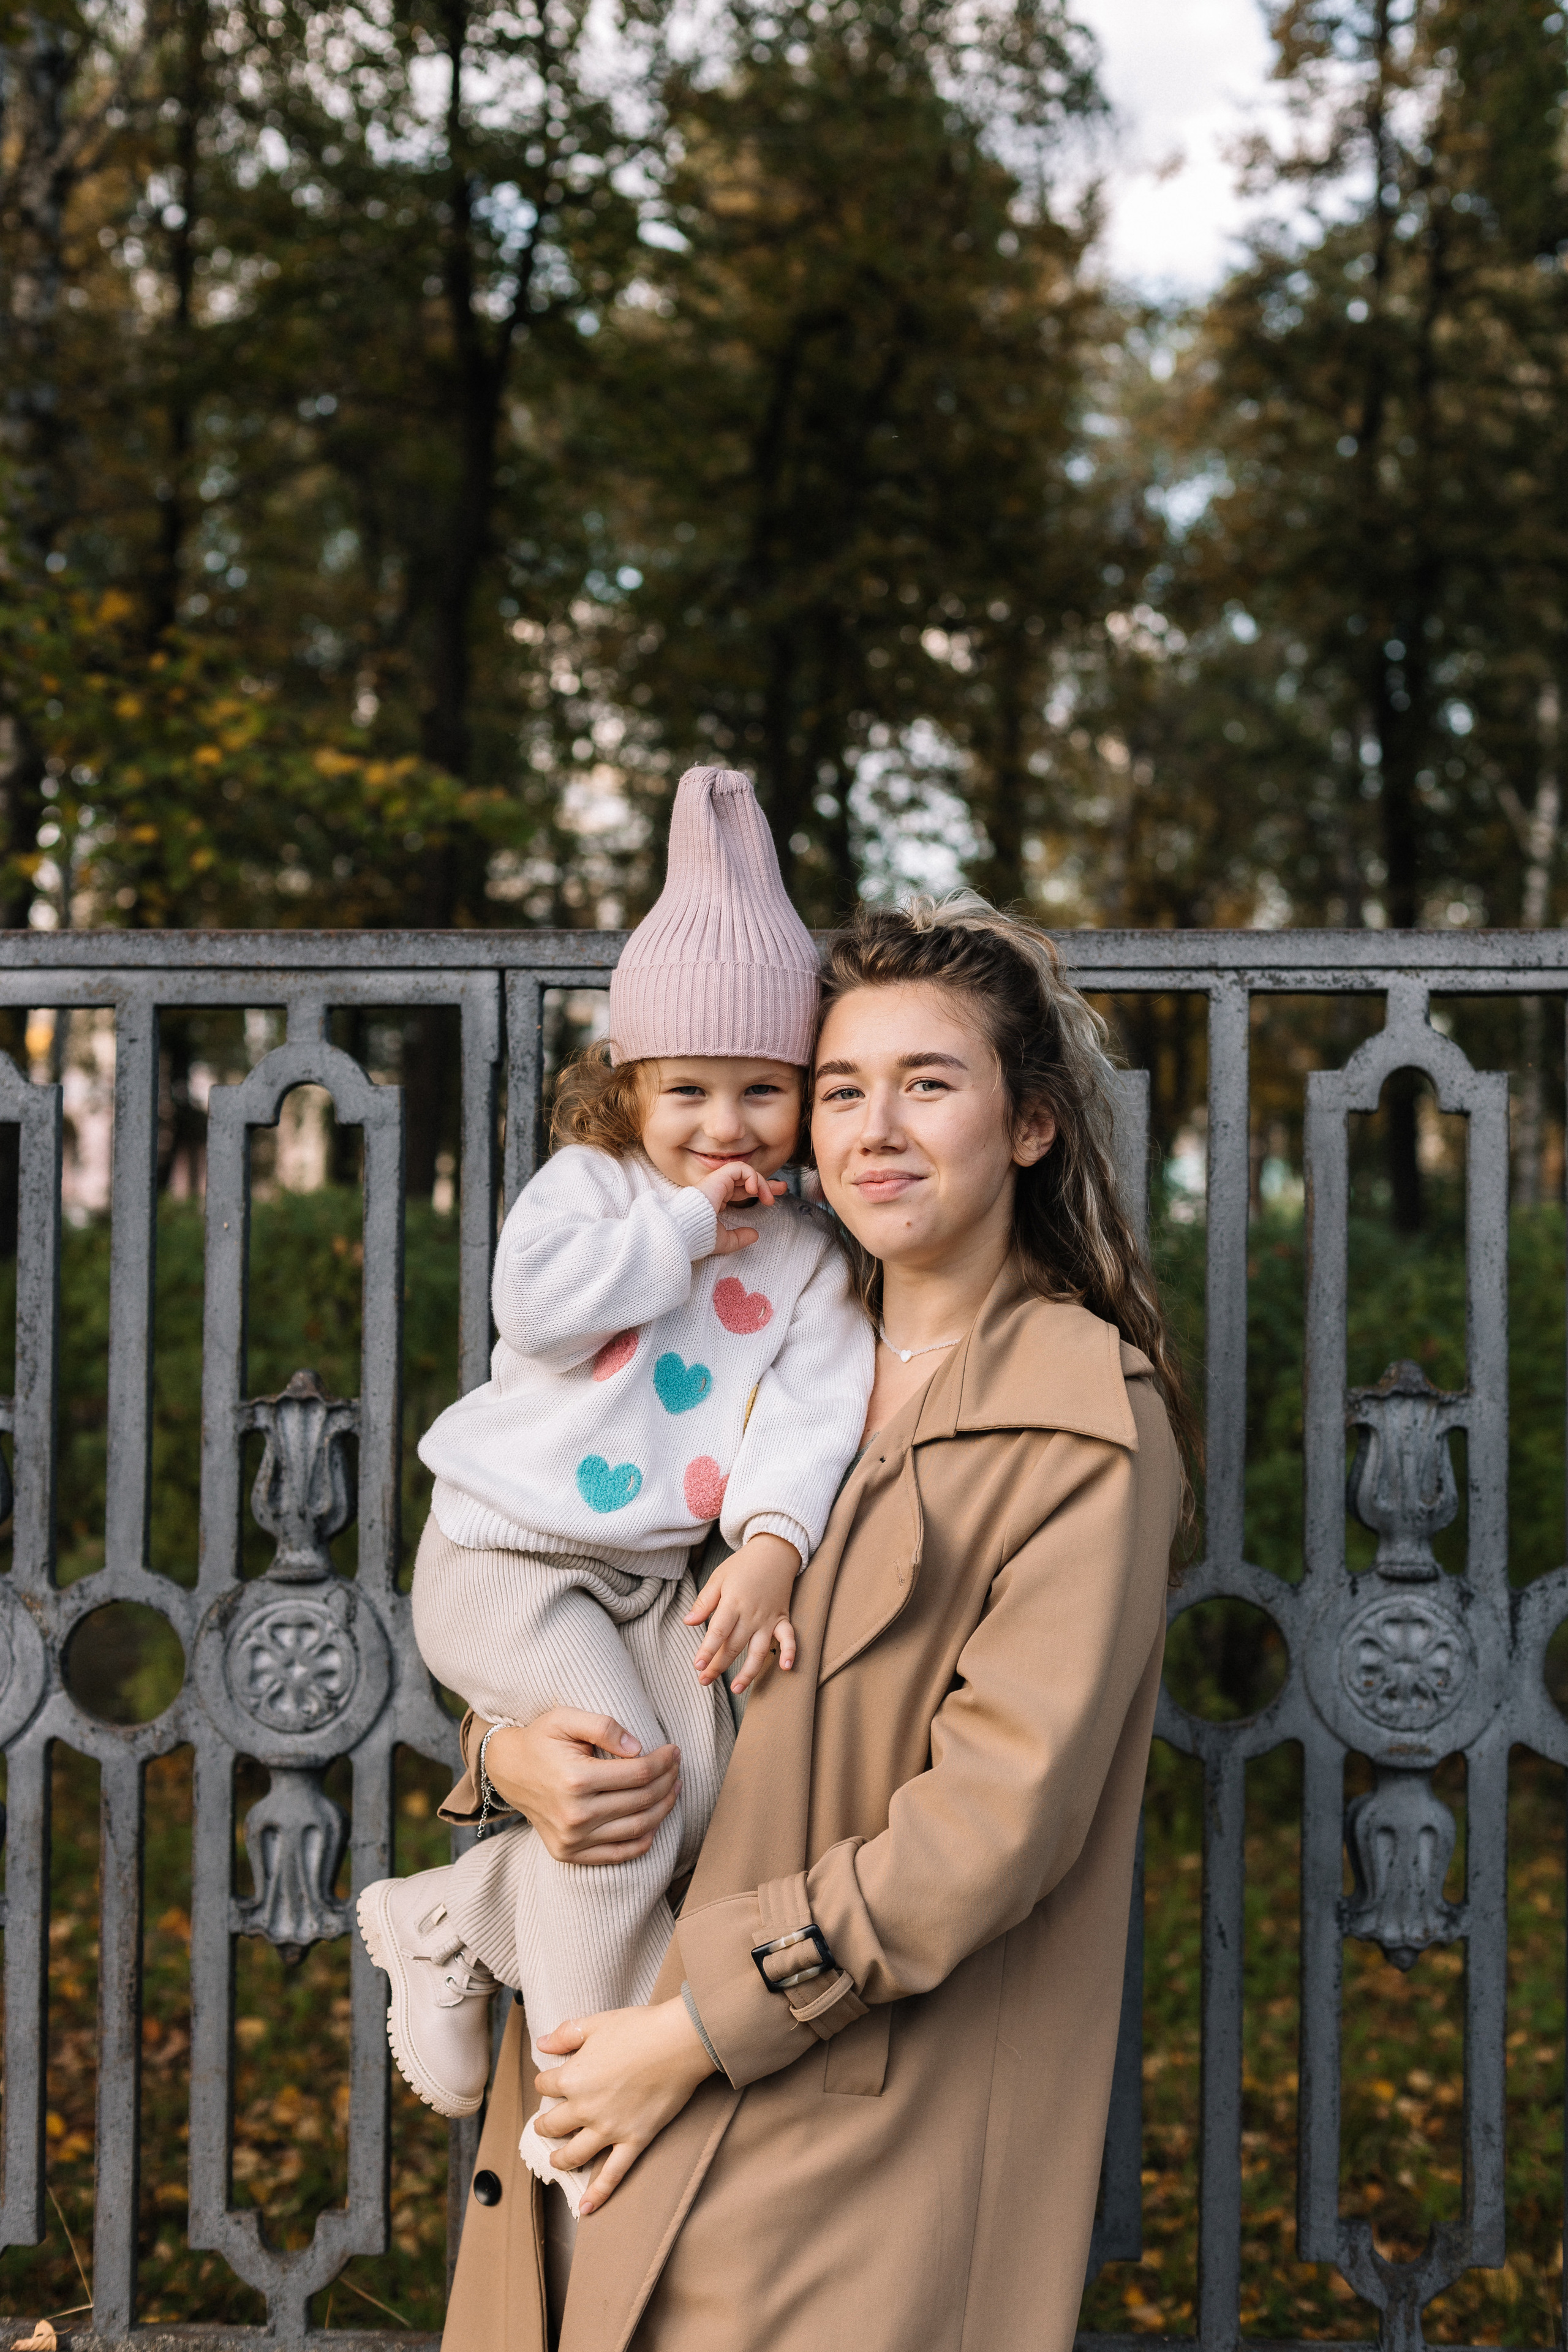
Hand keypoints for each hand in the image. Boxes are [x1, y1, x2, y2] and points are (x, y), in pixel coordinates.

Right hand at [482, 1712, 679, 1863]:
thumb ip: (603, 1726)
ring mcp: (572, 1839)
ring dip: (663, 1808)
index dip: (664, 1761)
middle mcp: (574, 1814)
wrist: (508, 1771)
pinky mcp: (569, 1854)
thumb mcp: (565, 1718)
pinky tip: (655, 1820)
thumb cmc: (541, 1740)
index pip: (638, 1774)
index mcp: (575, 1779)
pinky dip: (644, 1839)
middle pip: (642, 1801)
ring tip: (673, 1788)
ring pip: (637, 1829)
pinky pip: (619, 1854)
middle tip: (677, 1767)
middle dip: (668, 1781)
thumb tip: (638, 1748)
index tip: (674, 1750)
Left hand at [534, 1999, 715, 2214]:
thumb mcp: (596, 2023)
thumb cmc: (639, 2027)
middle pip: (553, 2125)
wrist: (678, 2043)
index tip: (552, 2081)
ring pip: (573, 2155)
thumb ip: (566, 2034)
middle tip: (547, 2126)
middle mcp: (585, 2108)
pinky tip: (586, 2207)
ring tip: (557, 2160)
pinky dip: (598, 2194)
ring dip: (560, 2160)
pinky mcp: (633, 2141)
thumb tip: (541, 2044)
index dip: (547, 2082)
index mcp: (573, 2077)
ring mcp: (609, 2129)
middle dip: (546, 2125)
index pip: (545, 2085)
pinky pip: (612, 2175)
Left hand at [684, 1531, 798, 1691]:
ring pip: (759, 1650)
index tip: (697, 1666)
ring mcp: (769, 1618)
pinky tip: (786, 1668)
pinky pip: (789, 1637)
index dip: (708, 1650)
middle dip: (718, 1666)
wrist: (774, 1551)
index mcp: (733, 1602)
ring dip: (749, 1672)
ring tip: (736, 1689)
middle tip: (704, 1681)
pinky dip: (791, 1652)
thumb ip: (704, 1602)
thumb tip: (688, 1622)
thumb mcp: (718, 1578)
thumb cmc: (742, 1565)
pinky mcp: (783, 1618)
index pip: (718, 1631)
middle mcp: (752, 1613)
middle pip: (734, 1646)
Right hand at [696, 1160, 785, 1256]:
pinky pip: (739, 1168)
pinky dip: (751, 1176)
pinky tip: (754, 1190)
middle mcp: (718, 1189)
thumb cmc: (699, 1237)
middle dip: (766, 1183)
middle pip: (746, 1180)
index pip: (741, 1190)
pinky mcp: (718, 1177)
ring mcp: (717, 1181)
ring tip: (767, 1198)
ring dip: (761, 1182)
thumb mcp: (724, 1241)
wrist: (686, 1232)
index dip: (759, 1191)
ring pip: (745, 1172)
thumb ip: (739, 1238)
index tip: (772, 1199)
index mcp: (717, 1201)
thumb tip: (755, 1235)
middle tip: (783, 1188)